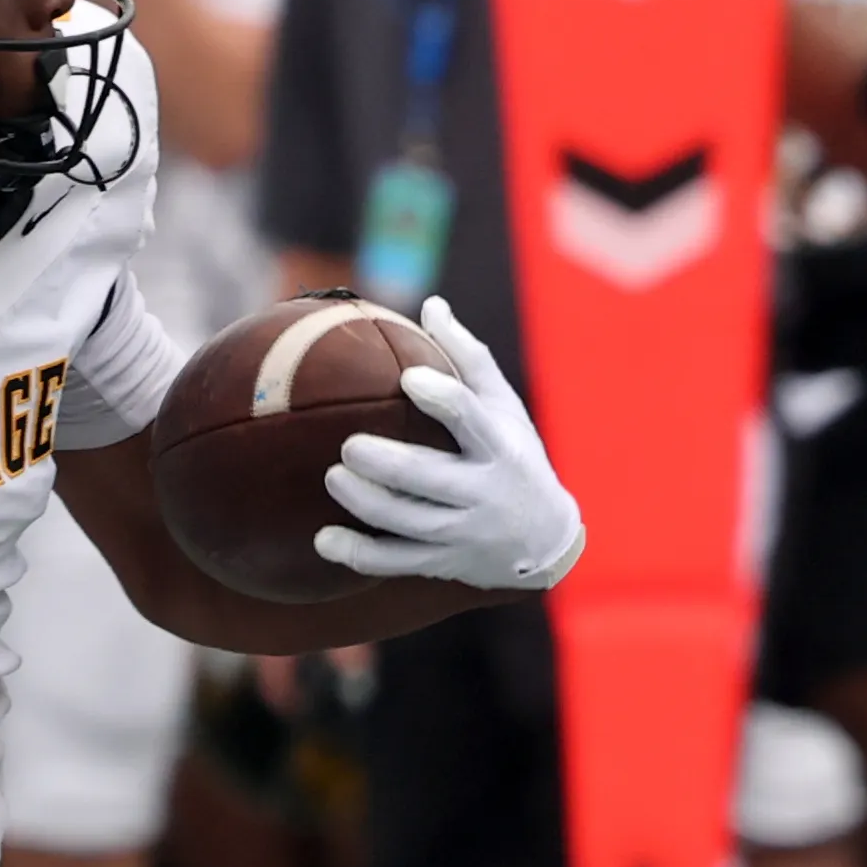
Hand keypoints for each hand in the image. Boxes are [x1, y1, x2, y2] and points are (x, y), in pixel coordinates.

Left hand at [312, 299, 585, 591]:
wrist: (544, 541)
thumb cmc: (516, 457)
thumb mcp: (506, 408)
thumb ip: (468, 358)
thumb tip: (431, 303)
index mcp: (500, 447)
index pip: (472, 419)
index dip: (442, 399)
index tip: (409, 379)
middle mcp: (484, 492)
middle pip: (431, 478)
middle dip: (389, 464)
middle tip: (350, 445)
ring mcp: (463, 532)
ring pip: (408, 522)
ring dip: (366, 503)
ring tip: (334, 477)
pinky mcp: (443, 562)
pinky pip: (395, 562)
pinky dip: (358, 554)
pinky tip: (322, 540)